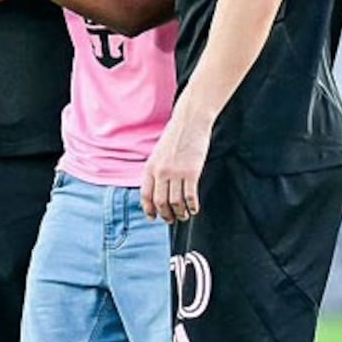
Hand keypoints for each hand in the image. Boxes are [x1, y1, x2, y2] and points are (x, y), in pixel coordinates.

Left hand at [140, 101, 212, 222]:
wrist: (190, 121)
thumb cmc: (176, 136)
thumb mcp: (159, 153)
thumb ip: (156, 170)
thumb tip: (157, 191)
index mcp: (150, 167)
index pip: (146, 195)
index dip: (149, 209)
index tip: (153, 217)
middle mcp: (161, 172)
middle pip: (160, 202)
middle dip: (166, 215)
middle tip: (171, 219)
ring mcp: (176, 173)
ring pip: (176, 203)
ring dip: (180, 213)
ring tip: (184, 215)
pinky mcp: (192, 172)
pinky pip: (190, 197)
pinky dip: (192, 206)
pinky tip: (195, 208)